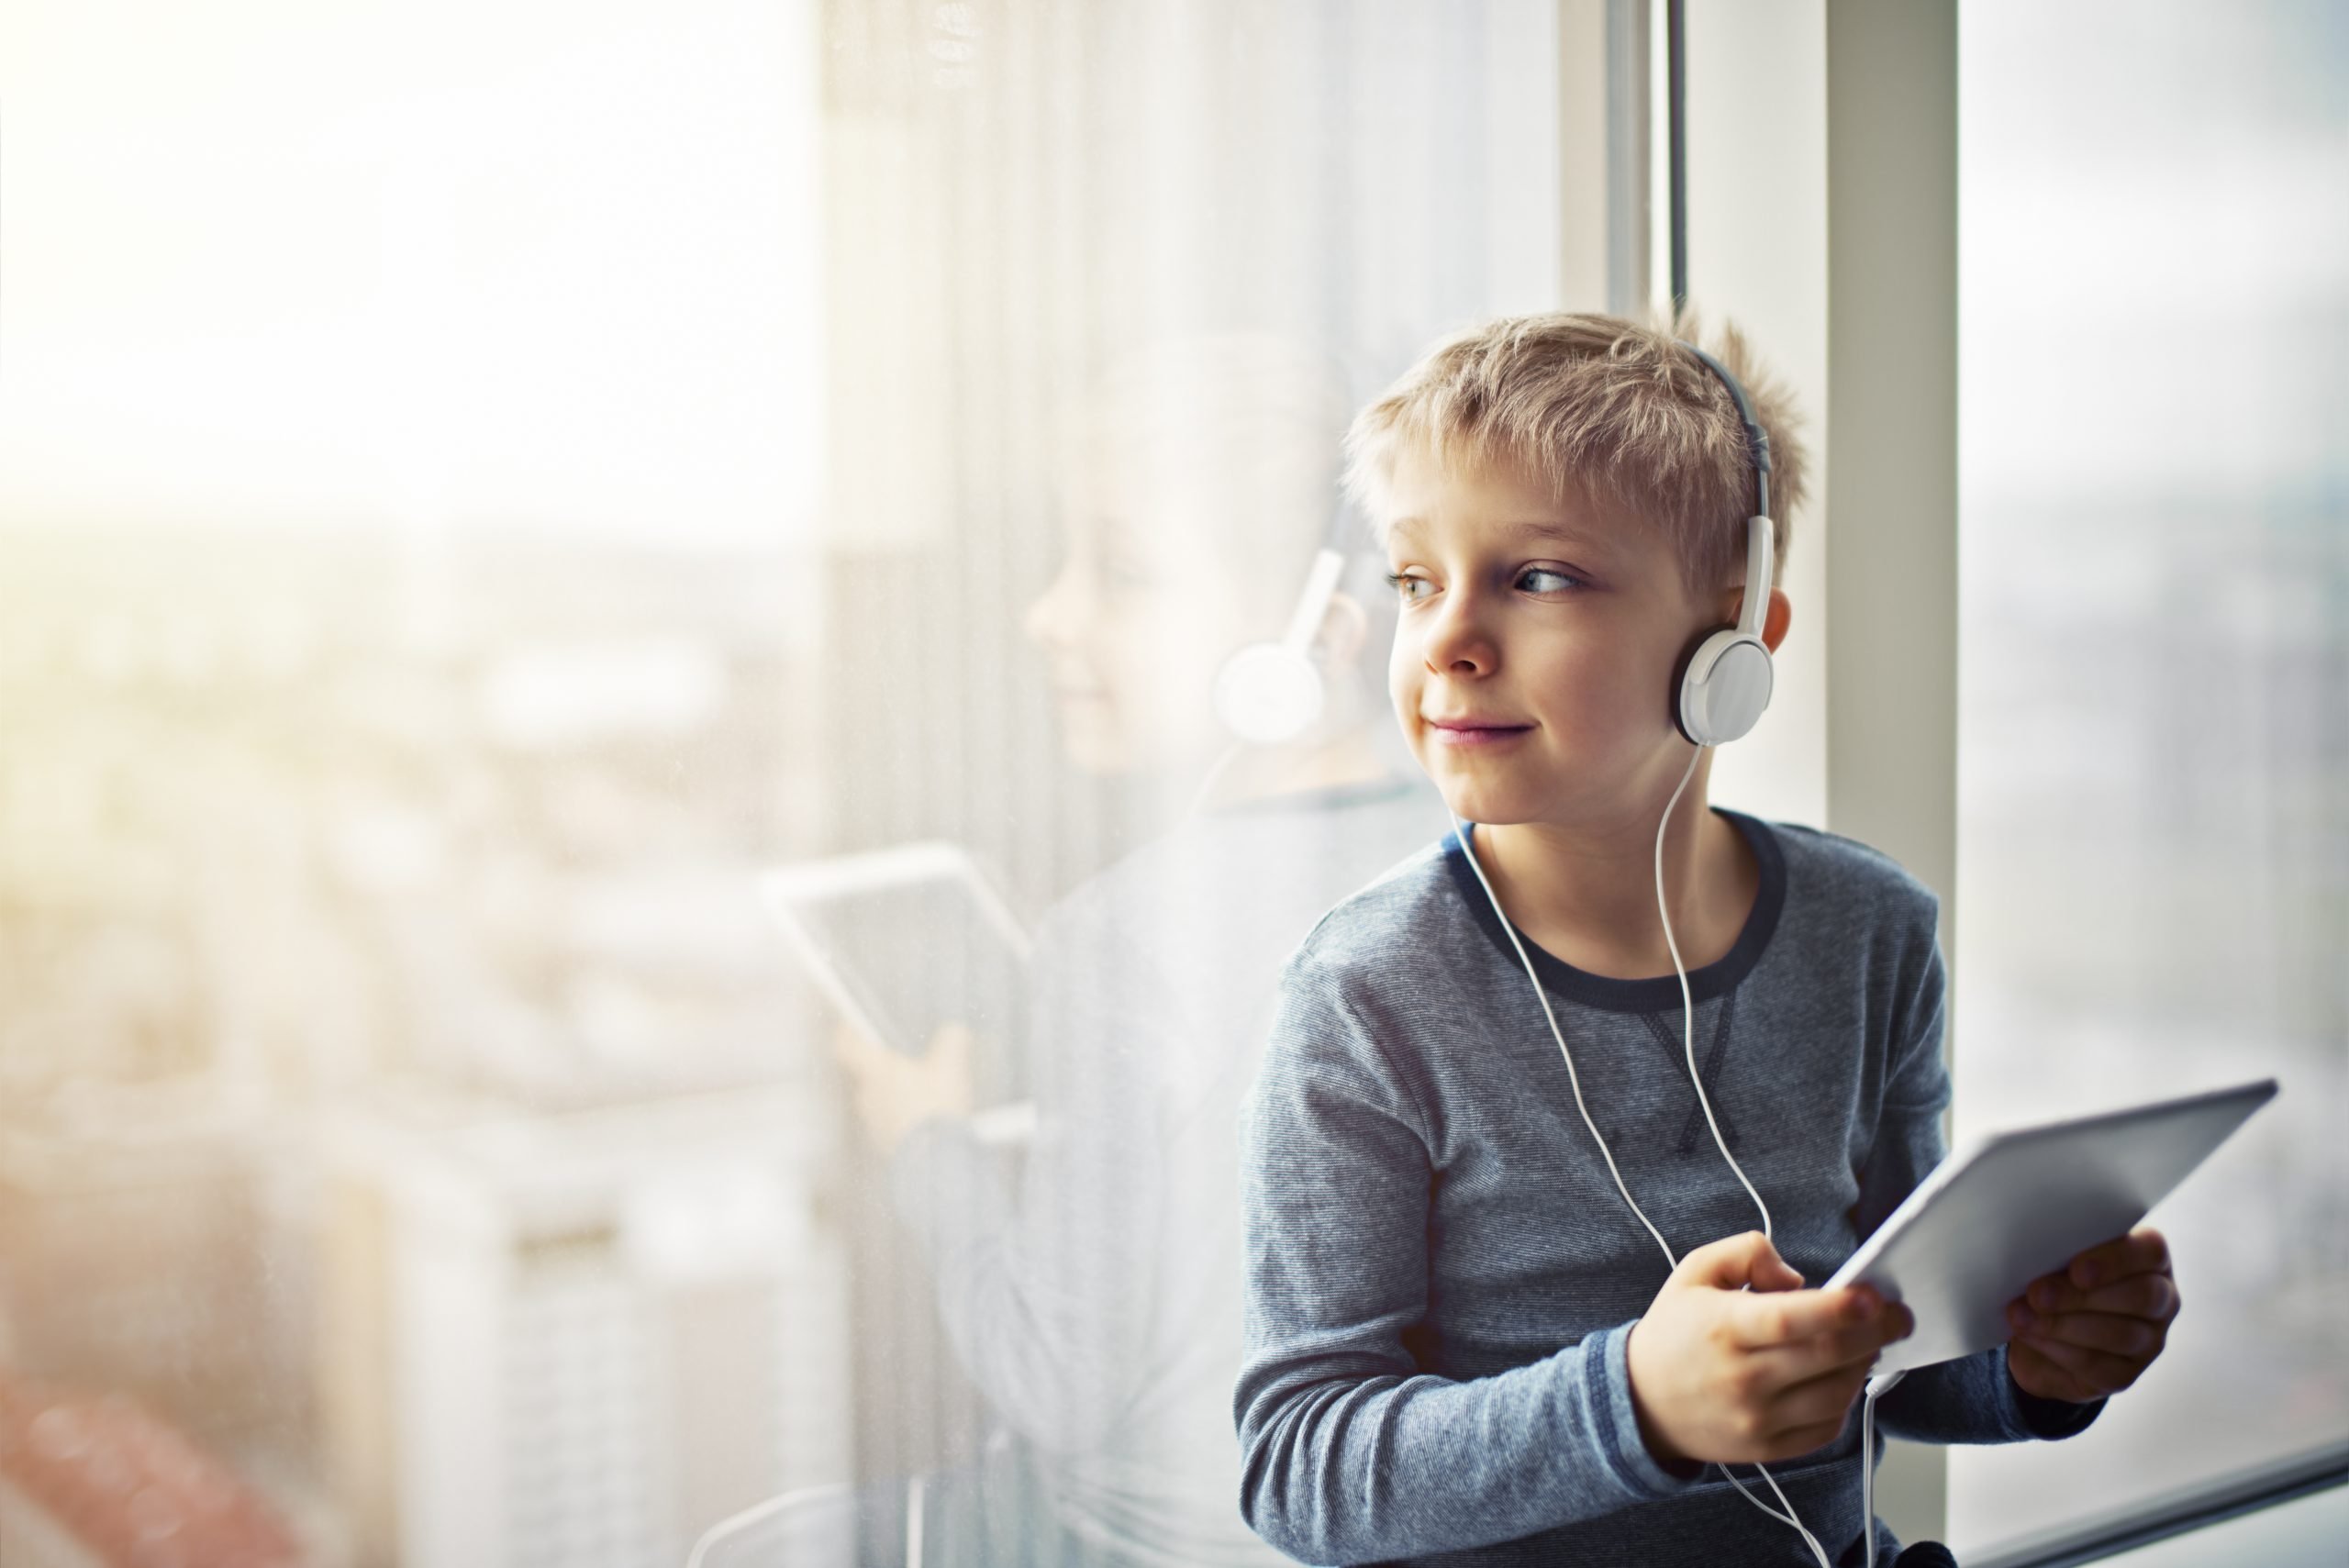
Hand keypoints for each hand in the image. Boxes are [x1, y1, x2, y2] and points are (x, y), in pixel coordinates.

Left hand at [830, 1018, 975, 1157]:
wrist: (934, 1159)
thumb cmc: (936, 1107)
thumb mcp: (951, 1068)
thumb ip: (952, 1042)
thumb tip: (954, 1030)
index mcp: (877, 1070)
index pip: (846, 1046)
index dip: (847, 1033)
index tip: (852, 1025)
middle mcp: (867, 1094)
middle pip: (867, 1073)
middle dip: (885, 1067)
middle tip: (909, 1062)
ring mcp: (872, 1120)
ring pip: (878, 1098)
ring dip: (895, 1093)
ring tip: (923, 1093)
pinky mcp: (882, 1141)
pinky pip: (888, 1121)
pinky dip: (901, 1116)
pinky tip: (925, 1118)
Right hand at [1626, 1231, 1914, 1470]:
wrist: (1642, 1402)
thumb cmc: (1675, 1331)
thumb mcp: (1694, 1272)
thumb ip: (1746, 1253)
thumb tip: (1799, 1278)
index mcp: (1724, 1328)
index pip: (1790, 1320)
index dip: (1838, 1309)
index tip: (1874, 1296)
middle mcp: (1743, 1378)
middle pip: (1826, 1357)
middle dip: (1875, 1333)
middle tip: (1898, 1316)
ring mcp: (1757, 1419)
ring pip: (1835, 1395)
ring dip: (1862, 1366)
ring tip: (1866, 1343)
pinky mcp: (1768, 1448)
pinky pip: (1827, 1427)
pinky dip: (1845, 1400)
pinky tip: (1841, 1376)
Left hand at [2005, 1226, 2177, 1403]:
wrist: (2034, 1335)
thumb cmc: (2051, 1280)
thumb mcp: (2053, 1258)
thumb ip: (2058, 1250)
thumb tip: (2034, 1250)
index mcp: (2147, 1257)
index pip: (2152, 1251)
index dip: (2117, 1260)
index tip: (2077, 1270)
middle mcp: (2160, 1299)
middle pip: (2143, 1296)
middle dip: (2083, 1297)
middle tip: (2037, 1294)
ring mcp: (2149, 1340)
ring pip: (2121, 1334)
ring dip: (2063, 1325)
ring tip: (2021, 1316)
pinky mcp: (2126, 1374)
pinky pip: (2098, 1365)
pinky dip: (2057, 1349)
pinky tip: (2030, 1335)